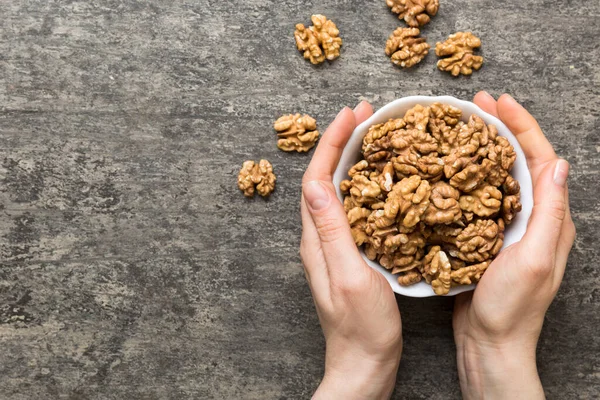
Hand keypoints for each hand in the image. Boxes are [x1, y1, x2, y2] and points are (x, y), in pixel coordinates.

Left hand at [300, 102, 401, 399]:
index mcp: (317, 239)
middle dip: (340, 143)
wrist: (364, 363)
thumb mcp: (351, 277)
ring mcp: (333, 246)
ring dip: (350, 159)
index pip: (316, 179)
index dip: (331, 143)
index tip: (351, 115)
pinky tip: (381, 179)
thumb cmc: (362, 328)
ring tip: (372, 136)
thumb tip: (315, 185)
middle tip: (364, 115)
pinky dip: (362, 184)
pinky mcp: (348, 253)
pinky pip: (352, 207)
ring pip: (336, 190)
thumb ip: (333, 231)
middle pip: (323, 178)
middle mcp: (319, 238)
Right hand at [453, 92, 575, 398]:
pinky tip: (451, 168)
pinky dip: (469, 175)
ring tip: (464, 127)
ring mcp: (511, 228)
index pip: (541, 160)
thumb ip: (548, 212)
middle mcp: (535, 218)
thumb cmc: (511, 307)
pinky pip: (482, 196)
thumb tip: (559, 164)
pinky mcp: (488, 237)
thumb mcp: (534, 258)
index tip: (499, 103)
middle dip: (503, 129)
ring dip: (484, 147)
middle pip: (522, 161)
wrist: (490, 342)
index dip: (522, 127)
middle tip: (477, 105)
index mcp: (550, 219)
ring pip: (501, 175)